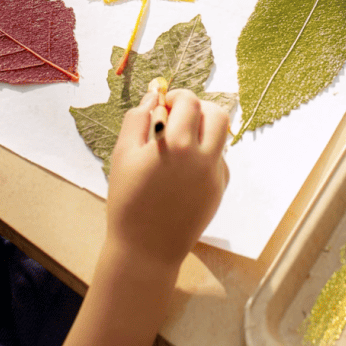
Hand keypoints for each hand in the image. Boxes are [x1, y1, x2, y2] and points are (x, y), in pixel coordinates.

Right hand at [106, 88, 228, 271]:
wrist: (146, 249)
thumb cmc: (127, 200)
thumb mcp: (123, 153)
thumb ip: (137, 118)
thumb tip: (154, 97)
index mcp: (178, 145)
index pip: (190, 102)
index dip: (176, 96)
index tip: (164, 104)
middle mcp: (203, 158)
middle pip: (218, 115)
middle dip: (199, 109)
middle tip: (178, 117)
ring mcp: (215, 176)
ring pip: (223, 137)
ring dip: (205, 130)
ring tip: (181, 141)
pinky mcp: (219, 191)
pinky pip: (219, 161)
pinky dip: (206, 155)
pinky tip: (183, 168)